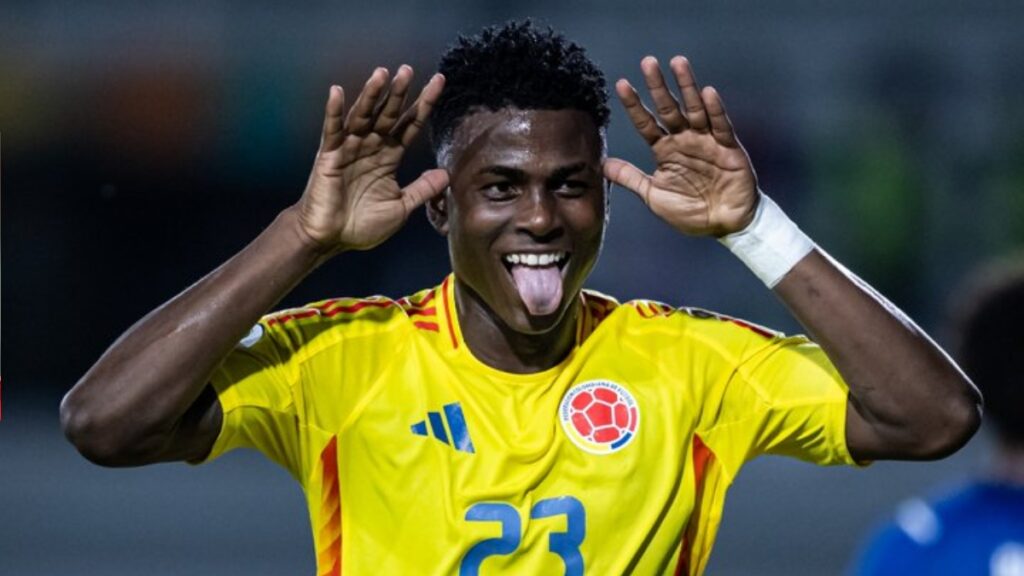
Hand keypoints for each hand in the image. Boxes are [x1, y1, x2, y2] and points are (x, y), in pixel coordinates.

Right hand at [296, 66, 448, 252]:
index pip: (410, 125)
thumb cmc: (361, 224)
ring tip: (382, 74)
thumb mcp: (401, 207)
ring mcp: (349, 147)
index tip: (438, 81)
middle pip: (388, 114)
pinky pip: (332, 129)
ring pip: (363, 115)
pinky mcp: (329, 155)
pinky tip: (338, 92)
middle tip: (408, 69)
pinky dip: (335, 111)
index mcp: (389, 156)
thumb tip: (446, 175)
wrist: (330, 238)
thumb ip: (422, 190)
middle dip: (399, 93)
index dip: (424, 104)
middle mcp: (371, 146)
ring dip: (372, 95)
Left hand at [604, 56, 757, 236]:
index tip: (621, 84)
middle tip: (647, 62)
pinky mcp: (728, 148)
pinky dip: (715, 110)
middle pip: (668, 108)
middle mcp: (684, 140)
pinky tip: (707, 92)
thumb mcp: (654, 195)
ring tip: (678, 63)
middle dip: (658, 86)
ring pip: (694, 109)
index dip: (634, 104)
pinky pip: (721, 126)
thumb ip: (631, 178)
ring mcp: (706, 141)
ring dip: (687, 86)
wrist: (723, 226)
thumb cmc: (690, 212)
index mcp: (665, 150)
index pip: (646, 123)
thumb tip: (602, 164)